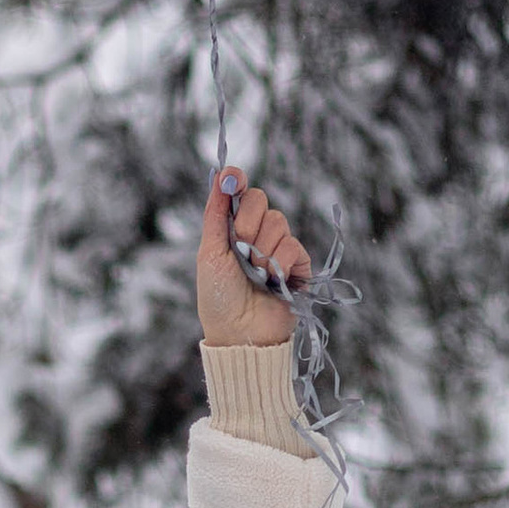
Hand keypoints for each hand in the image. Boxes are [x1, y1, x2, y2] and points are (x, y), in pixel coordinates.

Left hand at [196, 170, 308, 349]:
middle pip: (260, 200)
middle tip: (240, 250)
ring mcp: (278, 248)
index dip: (237, 180)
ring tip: (256, 276)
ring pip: (279, 222)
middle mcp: (257, 234)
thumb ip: (215, 214)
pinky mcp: (298, 265)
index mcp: (232, 230)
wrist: (240, 333)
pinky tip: (274, 282)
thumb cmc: (219, 299)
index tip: (234, 178)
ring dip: (262, 251)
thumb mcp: (210, 254)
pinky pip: (294, 246)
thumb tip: (220, 175)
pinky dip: (280, 264)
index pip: (241, 193)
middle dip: (248, 224)